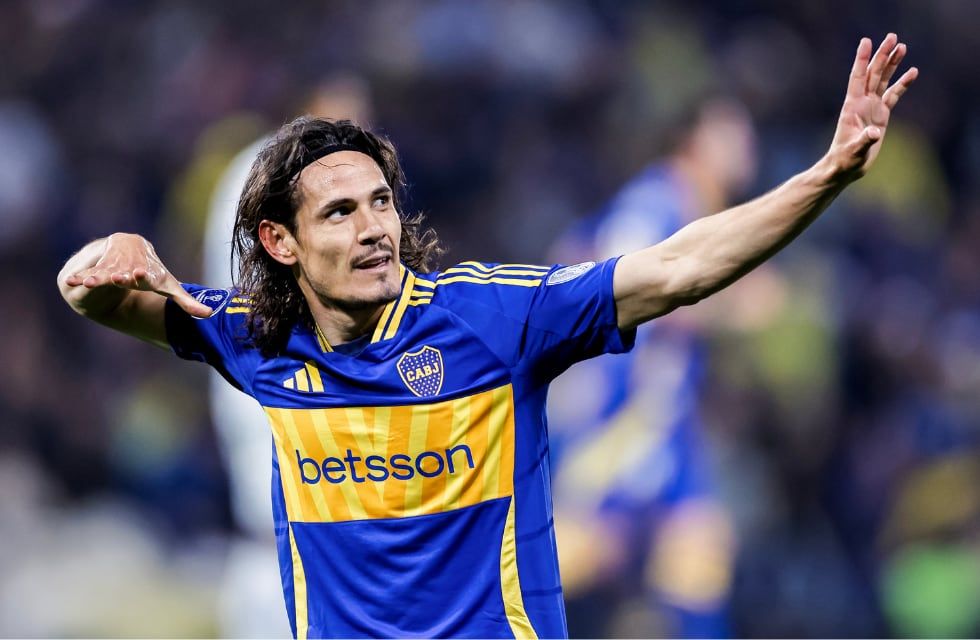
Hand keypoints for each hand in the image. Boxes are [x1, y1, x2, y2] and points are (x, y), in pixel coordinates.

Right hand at [64, 233, 212, 317]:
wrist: (125, 247)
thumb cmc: (149, 273)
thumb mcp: (167, 286)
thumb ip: (186, 301)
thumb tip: (210, 314)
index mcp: (148, 270)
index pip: (148, 274)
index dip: (145, 275)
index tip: (141, 275)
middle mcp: (129, 265)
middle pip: (124, 271)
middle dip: (121, 275)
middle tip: (119, 278)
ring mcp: (111, 265)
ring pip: (105, 271)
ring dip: (98, 276)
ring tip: (92, 282)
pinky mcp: (95, 267)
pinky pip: (87, 272)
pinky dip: (79, 277)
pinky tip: (69, 281)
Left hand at [827, 33, 917, 179]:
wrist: (846, 167)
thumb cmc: (845, 160)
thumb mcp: (854, 151)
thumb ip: (863, 141)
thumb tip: (873, 133)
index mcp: (852, 107)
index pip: (857, 78)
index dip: (861, 59)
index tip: (866, 41)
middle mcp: (861, 103)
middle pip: (873, 74)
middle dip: (882, 55)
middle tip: (893, 37)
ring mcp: (871, 108)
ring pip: (883, 80)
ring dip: (892, 64)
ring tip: (902, 46)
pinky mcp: (880, 115)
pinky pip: (893, 95)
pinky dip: (902, 84)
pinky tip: (912, 72)